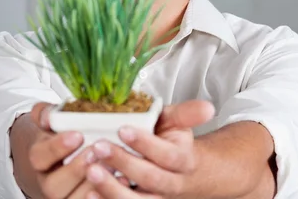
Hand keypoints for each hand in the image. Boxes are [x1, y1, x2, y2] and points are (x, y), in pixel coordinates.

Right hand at [25, 103, 101, 198]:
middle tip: (95, 152)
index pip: (39, 156)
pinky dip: (106, 194)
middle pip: (53, 185)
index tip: (77, 135)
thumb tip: (47, 117)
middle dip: (75, 169)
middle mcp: (49, 182)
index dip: (56, 147)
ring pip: (72, 198)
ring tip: (110, 165)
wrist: (68, 154)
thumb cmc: (63, 134)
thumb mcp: (53, 119)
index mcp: (40, 159)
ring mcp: (65, 195)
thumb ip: (46, 113)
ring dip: (92, 183)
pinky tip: (123, 180)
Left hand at [84, 100, 214, 198]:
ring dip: (112, 189)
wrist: (186, 175)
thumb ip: (187, 113)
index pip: (168, 155)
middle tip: (99, 146)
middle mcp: (172, 184)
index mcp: (184, 161)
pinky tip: (90, 194)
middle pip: (151, 178)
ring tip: (92, 171)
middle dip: (124, 162)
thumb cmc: (175, 145)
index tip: (123, 129)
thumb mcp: (180, 124)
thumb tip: (208, 107)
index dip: (146, 144)